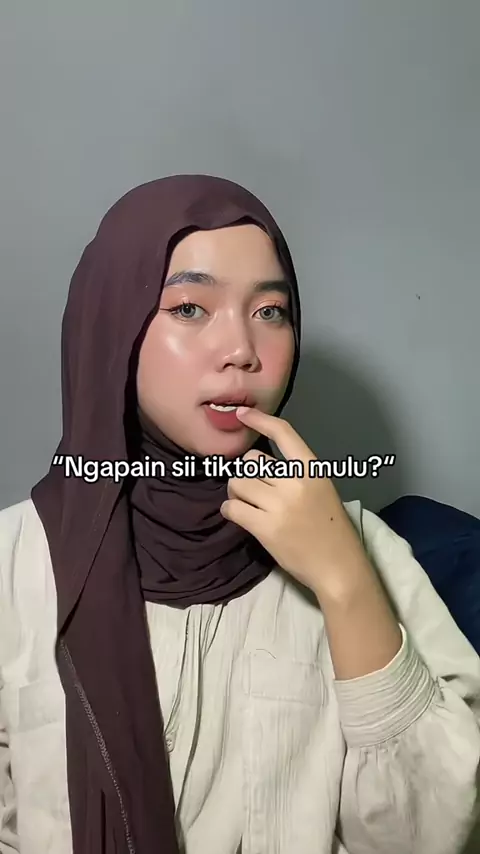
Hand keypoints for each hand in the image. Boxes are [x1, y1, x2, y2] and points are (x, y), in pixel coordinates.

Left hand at [220, 407, 370, 600]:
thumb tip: (257, 462)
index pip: (283, 434)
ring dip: (236, 493)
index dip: (260, 420)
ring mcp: (279, 506)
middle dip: (247, 473)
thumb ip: (294, 474)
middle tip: (253, 490)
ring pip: (237, 483)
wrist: (338, 566)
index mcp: (312, 470)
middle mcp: (295, 483)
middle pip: (251, 462)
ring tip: (246, 504)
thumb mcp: (321, 489)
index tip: (242, 413)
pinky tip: (238, 515)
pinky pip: (232, 508)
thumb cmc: (330, 527)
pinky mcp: (265, 528)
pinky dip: (230, 510)